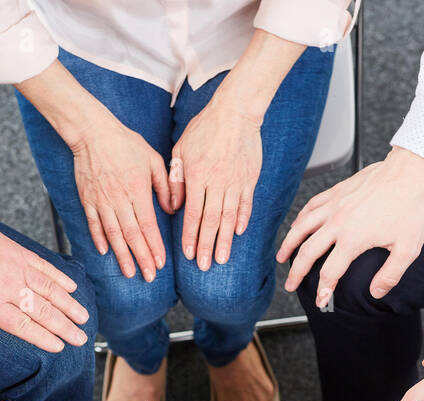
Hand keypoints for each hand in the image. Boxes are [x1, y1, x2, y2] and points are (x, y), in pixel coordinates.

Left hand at [0, 215, 89, 365]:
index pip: (24, 325)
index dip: (44, 338)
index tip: (59, 346)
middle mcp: (9, 286)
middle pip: (43, 311)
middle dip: (65, 327)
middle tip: (79, 338)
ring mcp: (17, 267)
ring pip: (50, 289)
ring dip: (69, 304)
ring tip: (84, 317)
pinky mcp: (19, 252)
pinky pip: (45, 267)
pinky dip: (61, 278)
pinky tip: (73, 287)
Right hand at [69, 116, 173, 280]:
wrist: (92, 132)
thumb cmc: (125, 143)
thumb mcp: (153, 159)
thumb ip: (165, 185)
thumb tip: (171, 209)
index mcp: (138, 190)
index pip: (148, 225)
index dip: (155, 246)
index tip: (161, 263)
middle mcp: (119, 199)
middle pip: (132, 235)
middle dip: (142, 258)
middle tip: (149, 276)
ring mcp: (101, 201)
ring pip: (113, 234)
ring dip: (122, 255)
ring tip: (129, 272)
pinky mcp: (88, 199)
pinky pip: (94, 223)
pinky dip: (99, 239)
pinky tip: (105, 252)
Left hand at [170, 99, 262, 270]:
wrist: (236, 111)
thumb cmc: (204, 128)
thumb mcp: (180, 150)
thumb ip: (176, 179)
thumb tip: (173, 207)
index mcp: (197, 176)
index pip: (192, 213)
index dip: (189, 236)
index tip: (187, 254)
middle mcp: (217, 182)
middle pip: (211, 220)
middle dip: (206, 245)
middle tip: (203, 266)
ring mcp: (235, 181)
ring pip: (229, 217)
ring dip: (225, 240)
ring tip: (221, 258)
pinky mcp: (250, 178)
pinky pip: (246, 203)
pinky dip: (242, 219)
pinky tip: (238, 233)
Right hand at [278, 146, 423, 307]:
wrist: (410, 171)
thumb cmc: (411, 206)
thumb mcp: (408, 247)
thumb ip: (390, 274)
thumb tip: (376, 292)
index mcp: (353, 239)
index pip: (330, 272)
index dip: (323, 290)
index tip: (321, 301)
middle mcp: (338, 222)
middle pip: (307, 252)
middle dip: (296, 272)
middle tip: (291, 284)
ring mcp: (334, 205)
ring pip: (301, 227)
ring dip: (288, 244)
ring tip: (281, 257)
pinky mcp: (336, 192)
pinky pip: (310, 206)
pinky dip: (299, 218)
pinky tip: (296, 224)